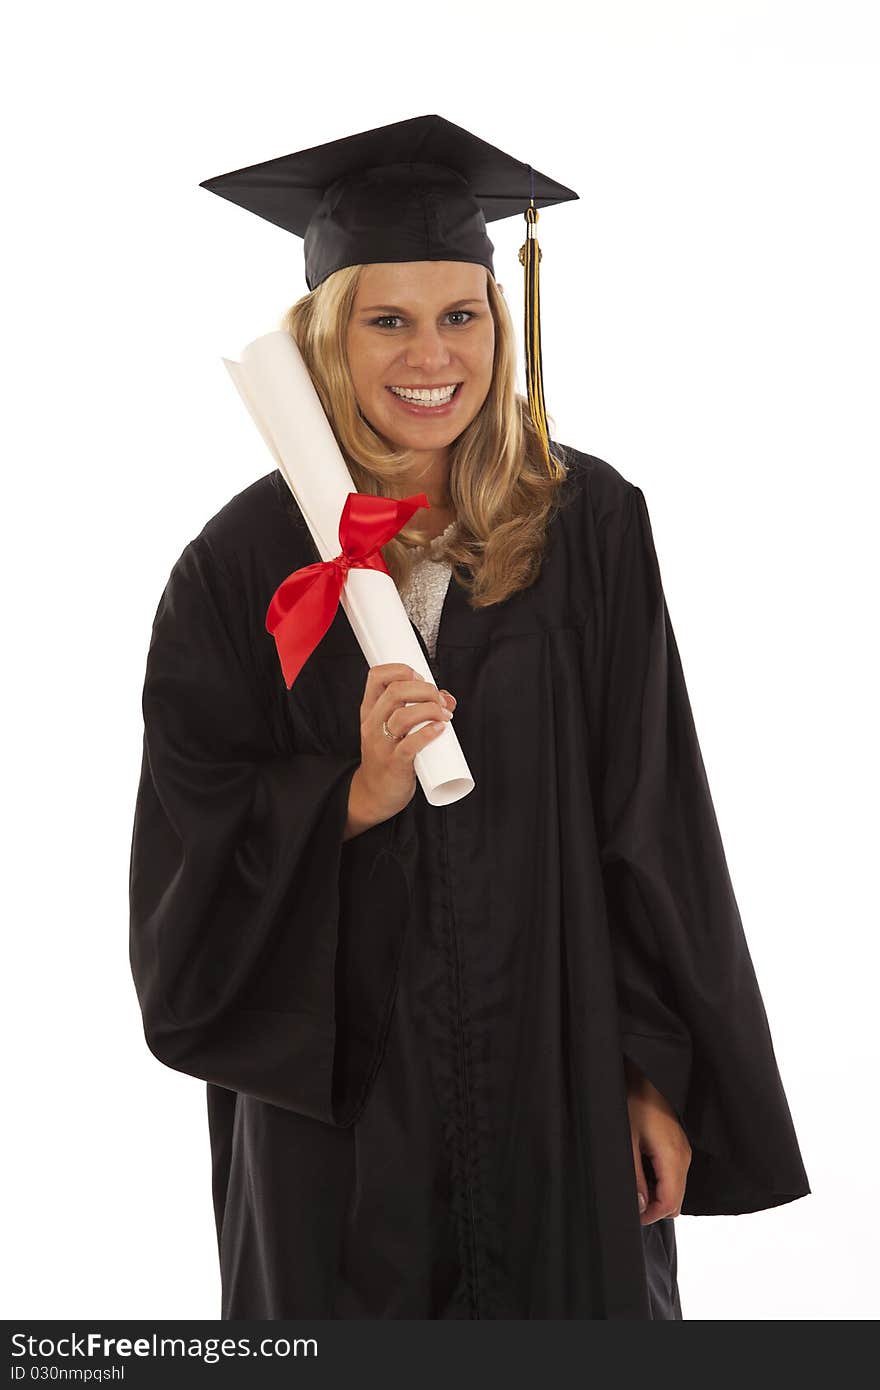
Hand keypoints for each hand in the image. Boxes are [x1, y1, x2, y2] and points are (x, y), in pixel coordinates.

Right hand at [353, 663, 456, 824]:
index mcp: (370, 711)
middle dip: (425, 690)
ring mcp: (381, 745)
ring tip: (445, 715)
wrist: (374, 794)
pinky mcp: (394, 764)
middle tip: (440, 701)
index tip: (421, 678)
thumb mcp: (394, 730)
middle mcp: (372, 724)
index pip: (376, 676)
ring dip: (430, 709)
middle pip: (395, 692)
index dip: (401, 670)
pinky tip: (440, 728)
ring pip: (403, 715)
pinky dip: (428, 733)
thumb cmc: (387, 756)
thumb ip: (418, 710)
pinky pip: (410, 745)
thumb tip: (448, 699)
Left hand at [624, 1056, 691, 1225]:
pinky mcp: (679, 1145)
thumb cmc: (635, 1102)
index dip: (650, 1215)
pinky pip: (675, 1174)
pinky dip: (660, 1181)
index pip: (670, 1204)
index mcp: (673, 1157)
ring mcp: (683, 1151)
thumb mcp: (627, 1142)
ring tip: (634, 1182)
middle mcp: (684, 1157)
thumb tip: (641, 1207)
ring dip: (657, 1194)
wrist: (644, 1075)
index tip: (631, 1213)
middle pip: (676, 1201)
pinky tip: (641, 1169)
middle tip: (630, 1199)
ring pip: (676, 1188)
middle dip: (654, 1207)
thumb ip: (635, 1177)